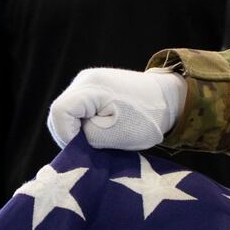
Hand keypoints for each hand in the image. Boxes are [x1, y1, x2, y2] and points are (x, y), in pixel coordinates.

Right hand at [46, 68, 186, 150]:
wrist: (169, 99)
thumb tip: (73, 143)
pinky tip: (100, 131)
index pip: (59, 113)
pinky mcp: (93, 89)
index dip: (67, 135)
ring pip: (68, 113)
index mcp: (90, 88)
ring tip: (99, 140)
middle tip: (92, 149)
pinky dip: (85, 124)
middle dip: (72, 135)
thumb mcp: (115, 135)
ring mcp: (87, 82)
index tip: (86, 147)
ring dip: (79, 131)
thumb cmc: (147, 118)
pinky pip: (78, 110)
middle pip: (60, 113)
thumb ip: (87, 139)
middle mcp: (84, 80)